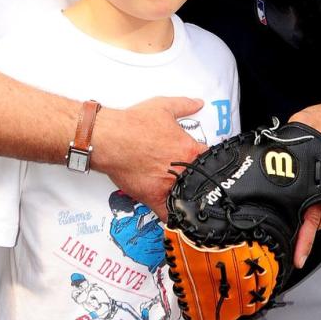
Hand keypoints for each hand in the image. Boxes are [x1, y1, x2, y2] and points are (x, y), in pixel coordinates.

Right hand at [93, 97, 204, 215]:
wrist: (110, 138)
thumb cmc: (133, 124)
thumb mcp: (164, 106)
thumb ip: (184, 105)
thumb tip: (198, 103)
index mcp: (188, 149)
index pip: (210, 159)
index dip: (209, 161)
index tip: (207, 162)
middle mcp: (182, 170)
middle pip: (200, 180)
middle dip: (198, 178)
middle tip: (192, 176)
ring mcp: (168, 186)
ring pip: (187, 197)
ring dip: (188, 196)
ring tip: (187, 195)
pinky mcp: (152, 197)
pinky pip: (167, 214)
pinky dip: (173, 216)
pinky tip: (177, 216)